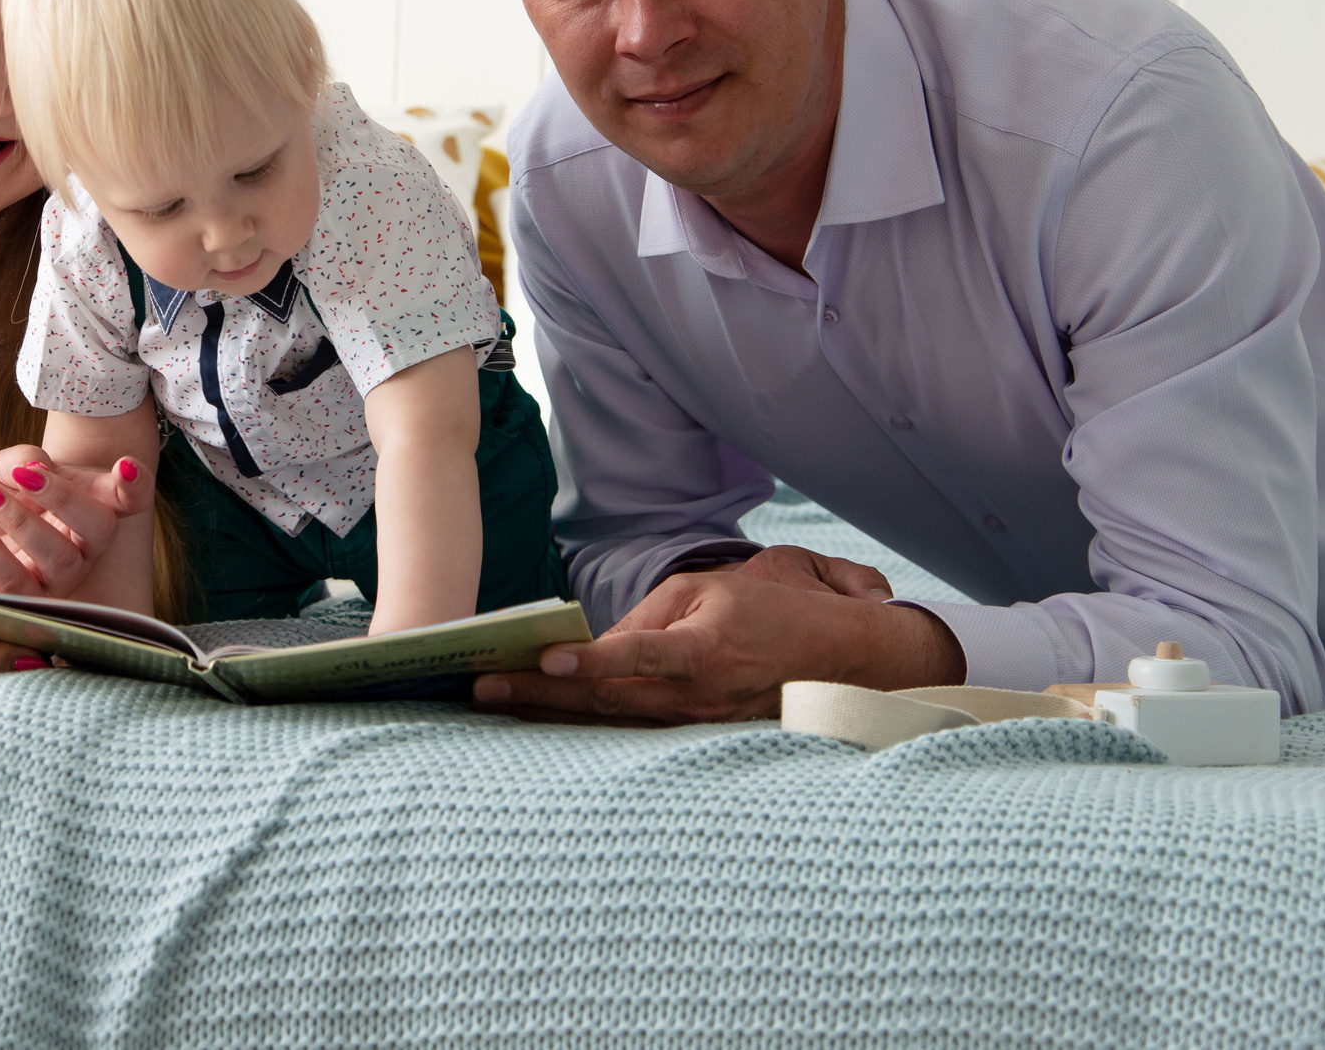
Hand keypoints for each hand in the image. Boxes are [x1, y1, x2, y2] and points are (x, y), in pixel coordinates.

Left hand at [0, 444, 150, 597]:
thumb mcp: (4, 469)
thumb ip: (21, 459)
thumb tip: (37, 465)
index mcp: (90, 510)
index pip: (130, 500)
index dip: (136, 487)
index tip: (125, 467)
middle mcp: (84, 550)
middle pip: (99, 528)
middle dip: (62, 497)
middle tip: (23, 475)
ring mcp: (58, 582)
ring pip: (59, 559)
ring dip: (21, 522)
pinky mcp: (22, 604)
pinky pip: (13, 583)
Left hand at [470, 546, 960, 723]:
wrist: (849, 661)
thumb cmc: (778, 610)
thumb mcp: (715, 588)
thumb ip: (652, 615)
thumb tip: (596, 641)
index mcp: (703, 649)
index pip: (635, 656)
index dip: (588, 659)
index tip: (543, 658)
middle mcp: (696, 695)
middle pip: (603, 697)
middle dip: (537, 694)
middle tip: (476, 687)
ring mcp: (695, 723)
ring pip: (609, 720)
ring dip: (549, 712)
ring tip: (491, 702)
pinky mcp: (695, 736)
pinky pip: (631, 730)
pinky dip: (583, 723)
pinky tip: (539, 719)